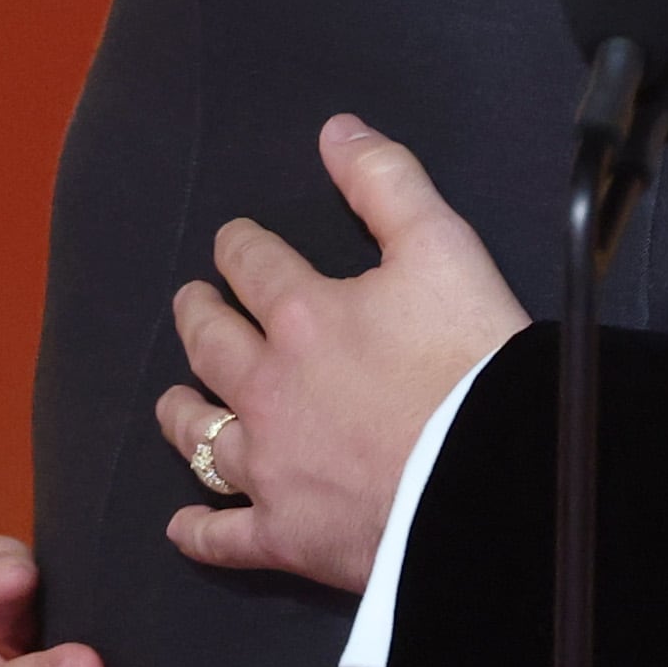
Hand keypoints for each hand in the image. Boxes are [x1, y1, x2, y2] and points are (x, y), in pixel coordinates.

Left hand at [157, 117, 527, 593]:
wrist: (493, 477)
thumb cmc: (474, 363)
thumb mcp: (445, 248)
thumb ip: (387, 182)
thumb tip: (336, 130)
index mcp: (303, 314)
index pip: (252, 265)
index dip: (240, 247)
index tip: (234, 242)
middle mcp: (268, 387)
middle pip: (212, 344)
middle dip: (198, 316)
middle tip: (193, 304)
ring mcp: (271, 465)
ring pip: (202, 436)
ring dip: (182, 413)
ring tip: (174, 401)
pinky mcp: (286, 533)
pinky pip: (224, 536)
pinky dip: (200, 530)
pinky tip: (182, 525)